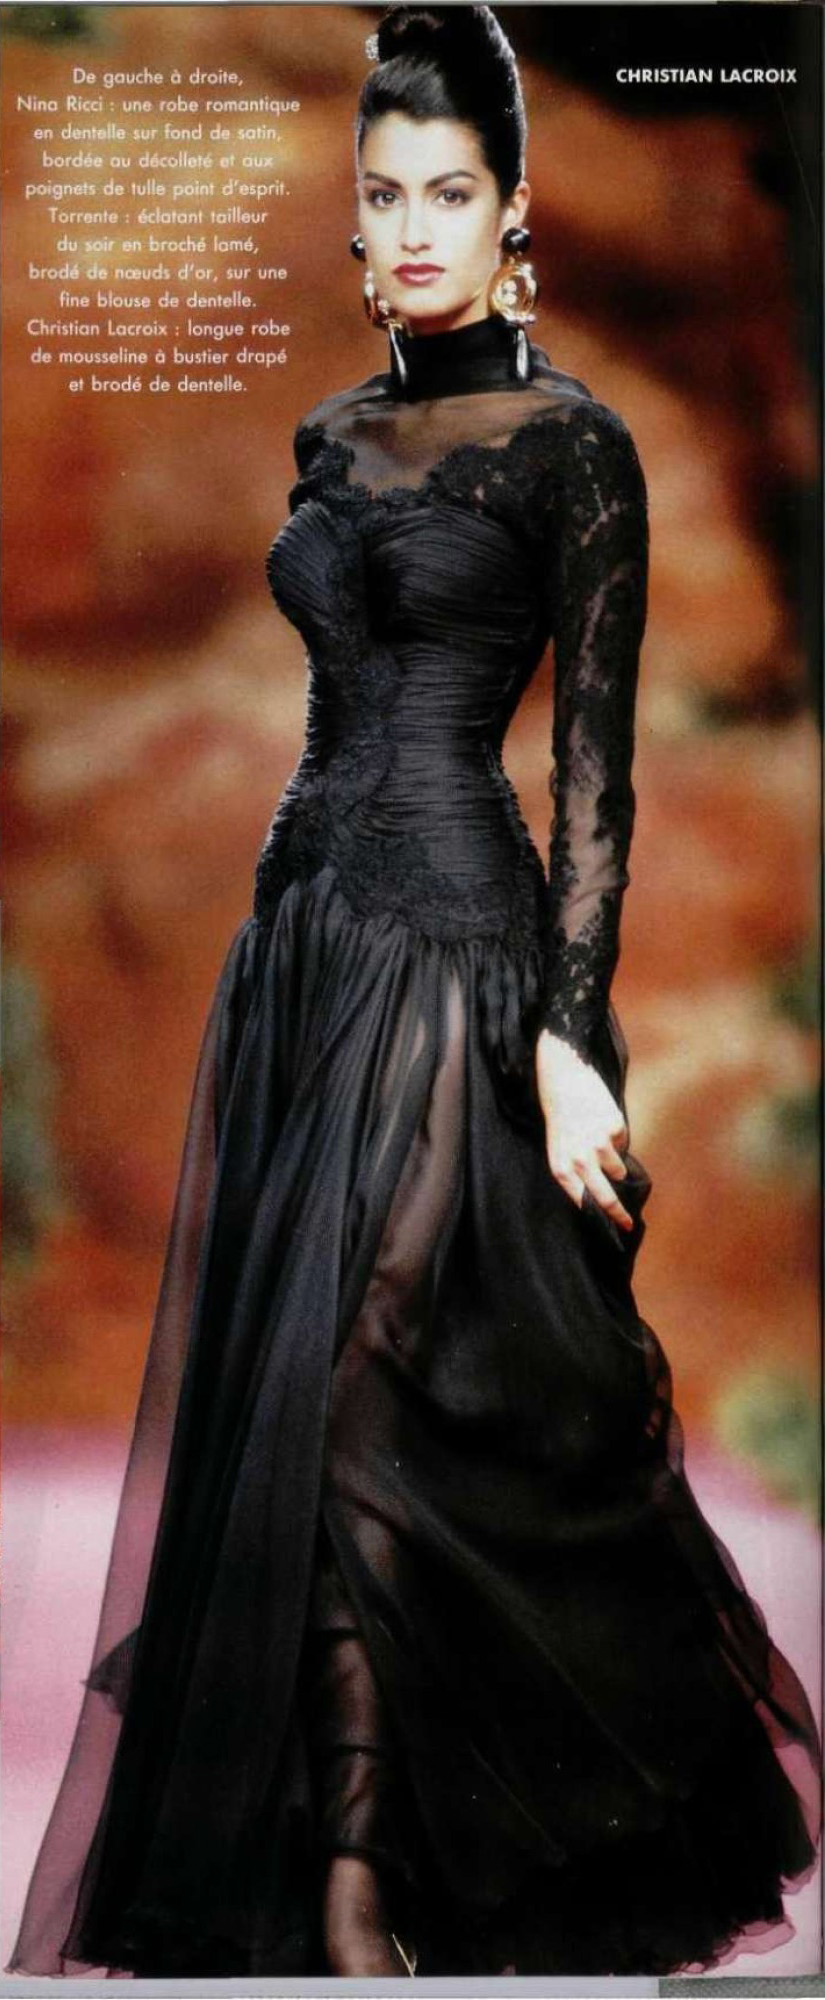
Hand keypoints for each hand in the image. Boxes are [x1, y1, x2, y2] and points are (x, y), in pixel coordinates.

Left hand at [535, 1027, 632, 1229]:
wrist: (563, 1076)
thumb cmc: (559, 1115)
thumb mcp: (558, 1148)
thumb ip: (575, 1171)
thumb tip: (602, 1192)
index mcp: (560, 1168)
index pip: (585, 1203)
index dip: (604, 1219)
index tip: (619, 1229)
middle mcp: (579, 1160)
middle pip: (605, 1196)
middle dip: (619, 1213)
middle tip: (629, 1224)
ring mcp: (598, 1145)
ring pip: (618, 1170)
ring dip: (614, 1163)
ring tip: (597, 1142)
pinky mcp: (614, 1128)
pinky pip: (621, 1143)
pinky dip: (614, 1137)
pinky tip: (600, 1121)